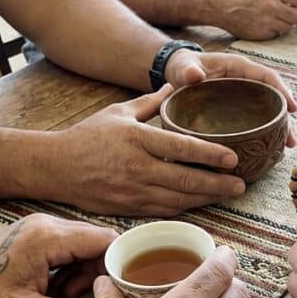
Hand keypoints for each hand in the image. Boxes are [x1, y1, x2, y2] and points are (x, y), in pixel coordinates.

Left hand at [0, 214, 114, 297]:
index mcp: (48, 238)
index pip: (106, 240)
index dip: (121, 265)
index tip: (127, 290)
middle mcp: (47, 225)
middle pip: (98, 243)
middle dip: (100, 275)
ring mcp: (40, 228)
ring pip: (84, 248)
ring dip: (84, 276)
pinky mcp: (35, 236)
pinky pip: (68, 250)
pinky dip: (70, 272)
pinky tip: (54, 292)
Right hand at [49, 87, 247, 215]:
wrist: (55, 168)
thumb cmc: (87, 137)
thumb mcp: (118, 112)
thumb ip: (150, 103)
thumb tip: (174, 86)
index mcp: (137, 139)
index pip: (182, 148)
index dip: (210, 155)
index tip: (233, 158)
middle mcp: (137, 168)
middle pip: (186, 179)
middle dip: (218, 184)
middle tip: (241, 184)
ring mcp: (133, 192)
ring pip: (179, 199)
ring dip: (207, 198)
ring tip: (230, 193)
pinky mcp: (129, 209)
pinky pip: (164, 211)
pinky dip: (186, 208)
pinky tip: (203, 203)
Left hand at [165, 49, 296, 146]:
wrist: (178, 73)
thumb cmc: (183, 66)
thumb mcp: (184, 66)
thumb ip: (187, 70)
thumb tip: (193, 75)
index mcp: (239, 67)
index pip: (267, 77)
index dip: (282, 91)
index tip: (293, 109)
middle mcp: (247, 81)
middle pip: (274, 98)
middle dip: (286, 119)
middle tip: (292, 140)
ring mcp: (245, 96)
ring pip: (268, 112)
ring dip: (279, 129)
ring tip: (286, 147)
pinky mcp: (240, 110)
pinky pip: (257, 120)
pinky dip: (265, 133)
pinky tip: (269, 148)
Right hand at [215, 0, 296, 38]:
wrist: (219, 4)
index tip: (294, 2)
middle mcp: (271, 5)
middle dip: (294, 13)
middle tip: (286, 11)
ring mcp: (266, 21)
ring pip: (289, 27)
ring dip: (285, 23)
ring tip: (275, 17)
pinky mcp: (260, 34)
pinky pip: (277, 34)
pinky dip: (274, 30)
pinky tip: (265, 23)